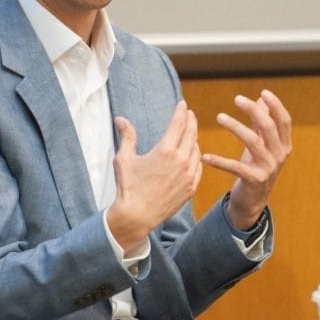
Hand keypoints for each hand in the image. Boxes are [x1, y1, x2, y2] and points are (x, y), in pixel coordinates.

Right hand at [107, 100, 202, 251]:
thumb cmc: (128, 186)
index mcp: (165, 150)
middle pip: (191, 134)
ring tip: (189, 134)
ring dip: (194, 139)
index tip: (182, 104)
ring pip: (197, 150)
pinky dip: (196, 158)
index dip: (181, 111)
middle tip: (189, 114)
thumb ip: (127, 136)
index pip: (178, 123)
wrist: (137, 215)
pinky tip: (192, 155)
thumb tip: (120, 119)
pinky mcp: (191, 187)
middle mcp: (181, 160)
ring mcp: (188, 175)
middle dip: (191, 121)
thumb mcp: (124, 159)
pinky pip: (198, 167)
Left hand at [202, 89, 291, 229]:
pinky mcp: (254, 180)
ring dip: (235, 127)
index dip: (276, 105)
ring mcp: (268, 169)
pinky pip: (235, 167)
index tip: (263, 92)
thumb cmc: (256, 166)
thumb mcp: (262, 144)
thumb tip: (261, 99)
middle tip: (237, 99)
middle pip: (268, 128)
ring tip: (219, 117)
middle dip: (253, 111)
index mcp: (284, 145)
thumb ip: (261, 123)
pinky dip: (219, 161)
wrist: (253, 200)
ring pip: (252, 142)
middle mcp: (279, 156)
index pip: (284, 121)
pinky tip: (205, 155)